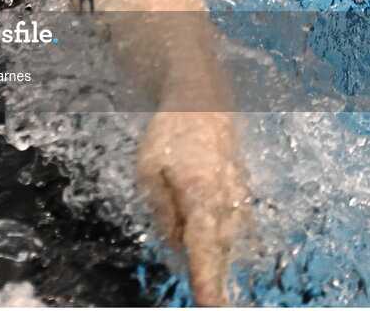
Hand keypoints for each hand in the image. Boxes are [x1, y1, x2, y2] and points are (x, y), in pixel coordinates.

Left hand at [137, 110, 250, 306]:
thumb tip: (175, 244)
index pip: (204, 242)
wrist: (202, 100)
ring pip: (232, 240)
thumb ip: (162, 209)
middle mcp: (226, 198)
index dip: (206, 275)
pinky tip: (213, 248)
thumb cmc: (169, 133)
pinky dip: (227, 241)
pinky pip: (238, 227)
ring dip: (220, 260)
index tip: (208, 302)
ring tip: (208, 278)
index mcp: (200, 191)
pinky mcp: (243, 193)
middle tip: (208, 298)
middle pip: (221, 248)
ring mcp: (239, 195)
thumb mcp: (148, 168)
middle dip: (214, 275)